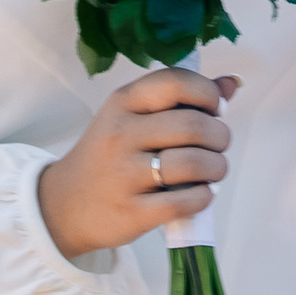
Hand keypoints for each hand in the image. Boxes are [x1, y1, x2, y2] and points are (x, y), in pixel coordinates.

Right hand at [36, 65, 237, 260]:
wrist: (64, 205)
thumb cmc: (108, 156)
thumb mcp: (133, 118)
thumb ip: (182, 100)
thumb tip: (231, 84)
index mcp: (124, 103)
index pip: (175, 82)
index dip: (207, 94)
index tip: (215, 109)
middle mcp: (122, 134)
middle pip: (192, 125)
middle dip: (220, 136)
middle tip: (218, 146)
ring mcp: (124, 174)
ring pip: (192, 164)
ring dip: (216, 167)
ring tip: (213, 171)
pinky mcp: (131, 212)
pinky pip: (183, 202)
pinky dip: (203, 197)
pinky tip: (200, 194)